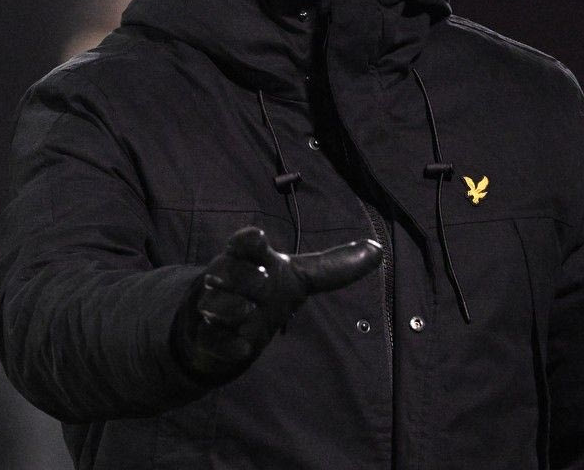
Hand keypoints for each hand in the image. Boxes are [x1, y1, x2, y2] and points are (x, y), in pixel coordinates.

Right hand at [171, 226, 382, 381]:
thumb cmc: (260, 292)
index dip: (249, 240)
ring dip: (237, 310)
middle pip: (235, 273)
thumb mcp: (297, 278)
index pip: (246, 243)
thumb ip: (333, 267)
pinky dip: (230, 344)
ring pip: (221, 304)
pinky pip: (214, 339)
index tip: (257, 238)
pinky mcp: (204, 337)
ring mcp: (211, 306)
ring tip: (246, 312)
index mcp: (248, 257)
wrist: (215, 325)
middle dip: (252, 283)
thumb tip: (378, 249)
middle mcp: (225, 276)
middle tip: (262, 291)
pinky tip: (243, 345)